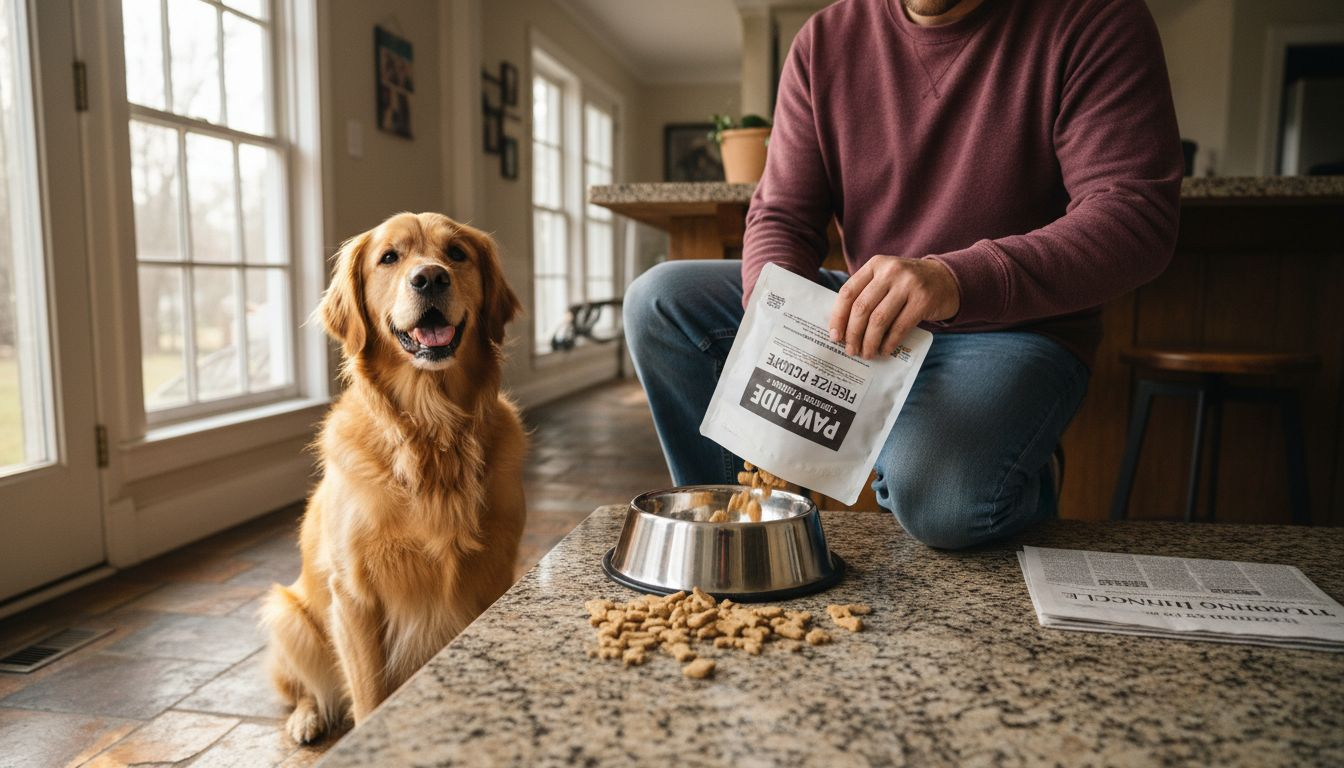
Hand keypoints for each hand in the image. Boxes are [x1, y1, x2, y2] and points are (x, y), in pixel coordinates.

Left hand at [828, 256, 959, 358]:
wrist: (947, 278)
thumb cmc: (908, 284)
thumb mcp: (886, 278)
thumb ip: (866, 293)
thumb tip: (842, 328)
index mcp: (875, 264)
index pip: (848, 292)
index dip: (838, 317)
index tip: (835, 336)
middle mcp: (890, 271)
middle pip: (861, 308)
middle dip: (853, 333)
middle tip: (851, 350)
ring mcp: (908, 284)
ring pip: (879, 319)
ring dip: (870, 341)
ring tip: (867, 353)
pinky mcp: (923, 300)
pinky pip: (900, 327)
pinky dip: (889, 342)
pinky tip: (885, 350)